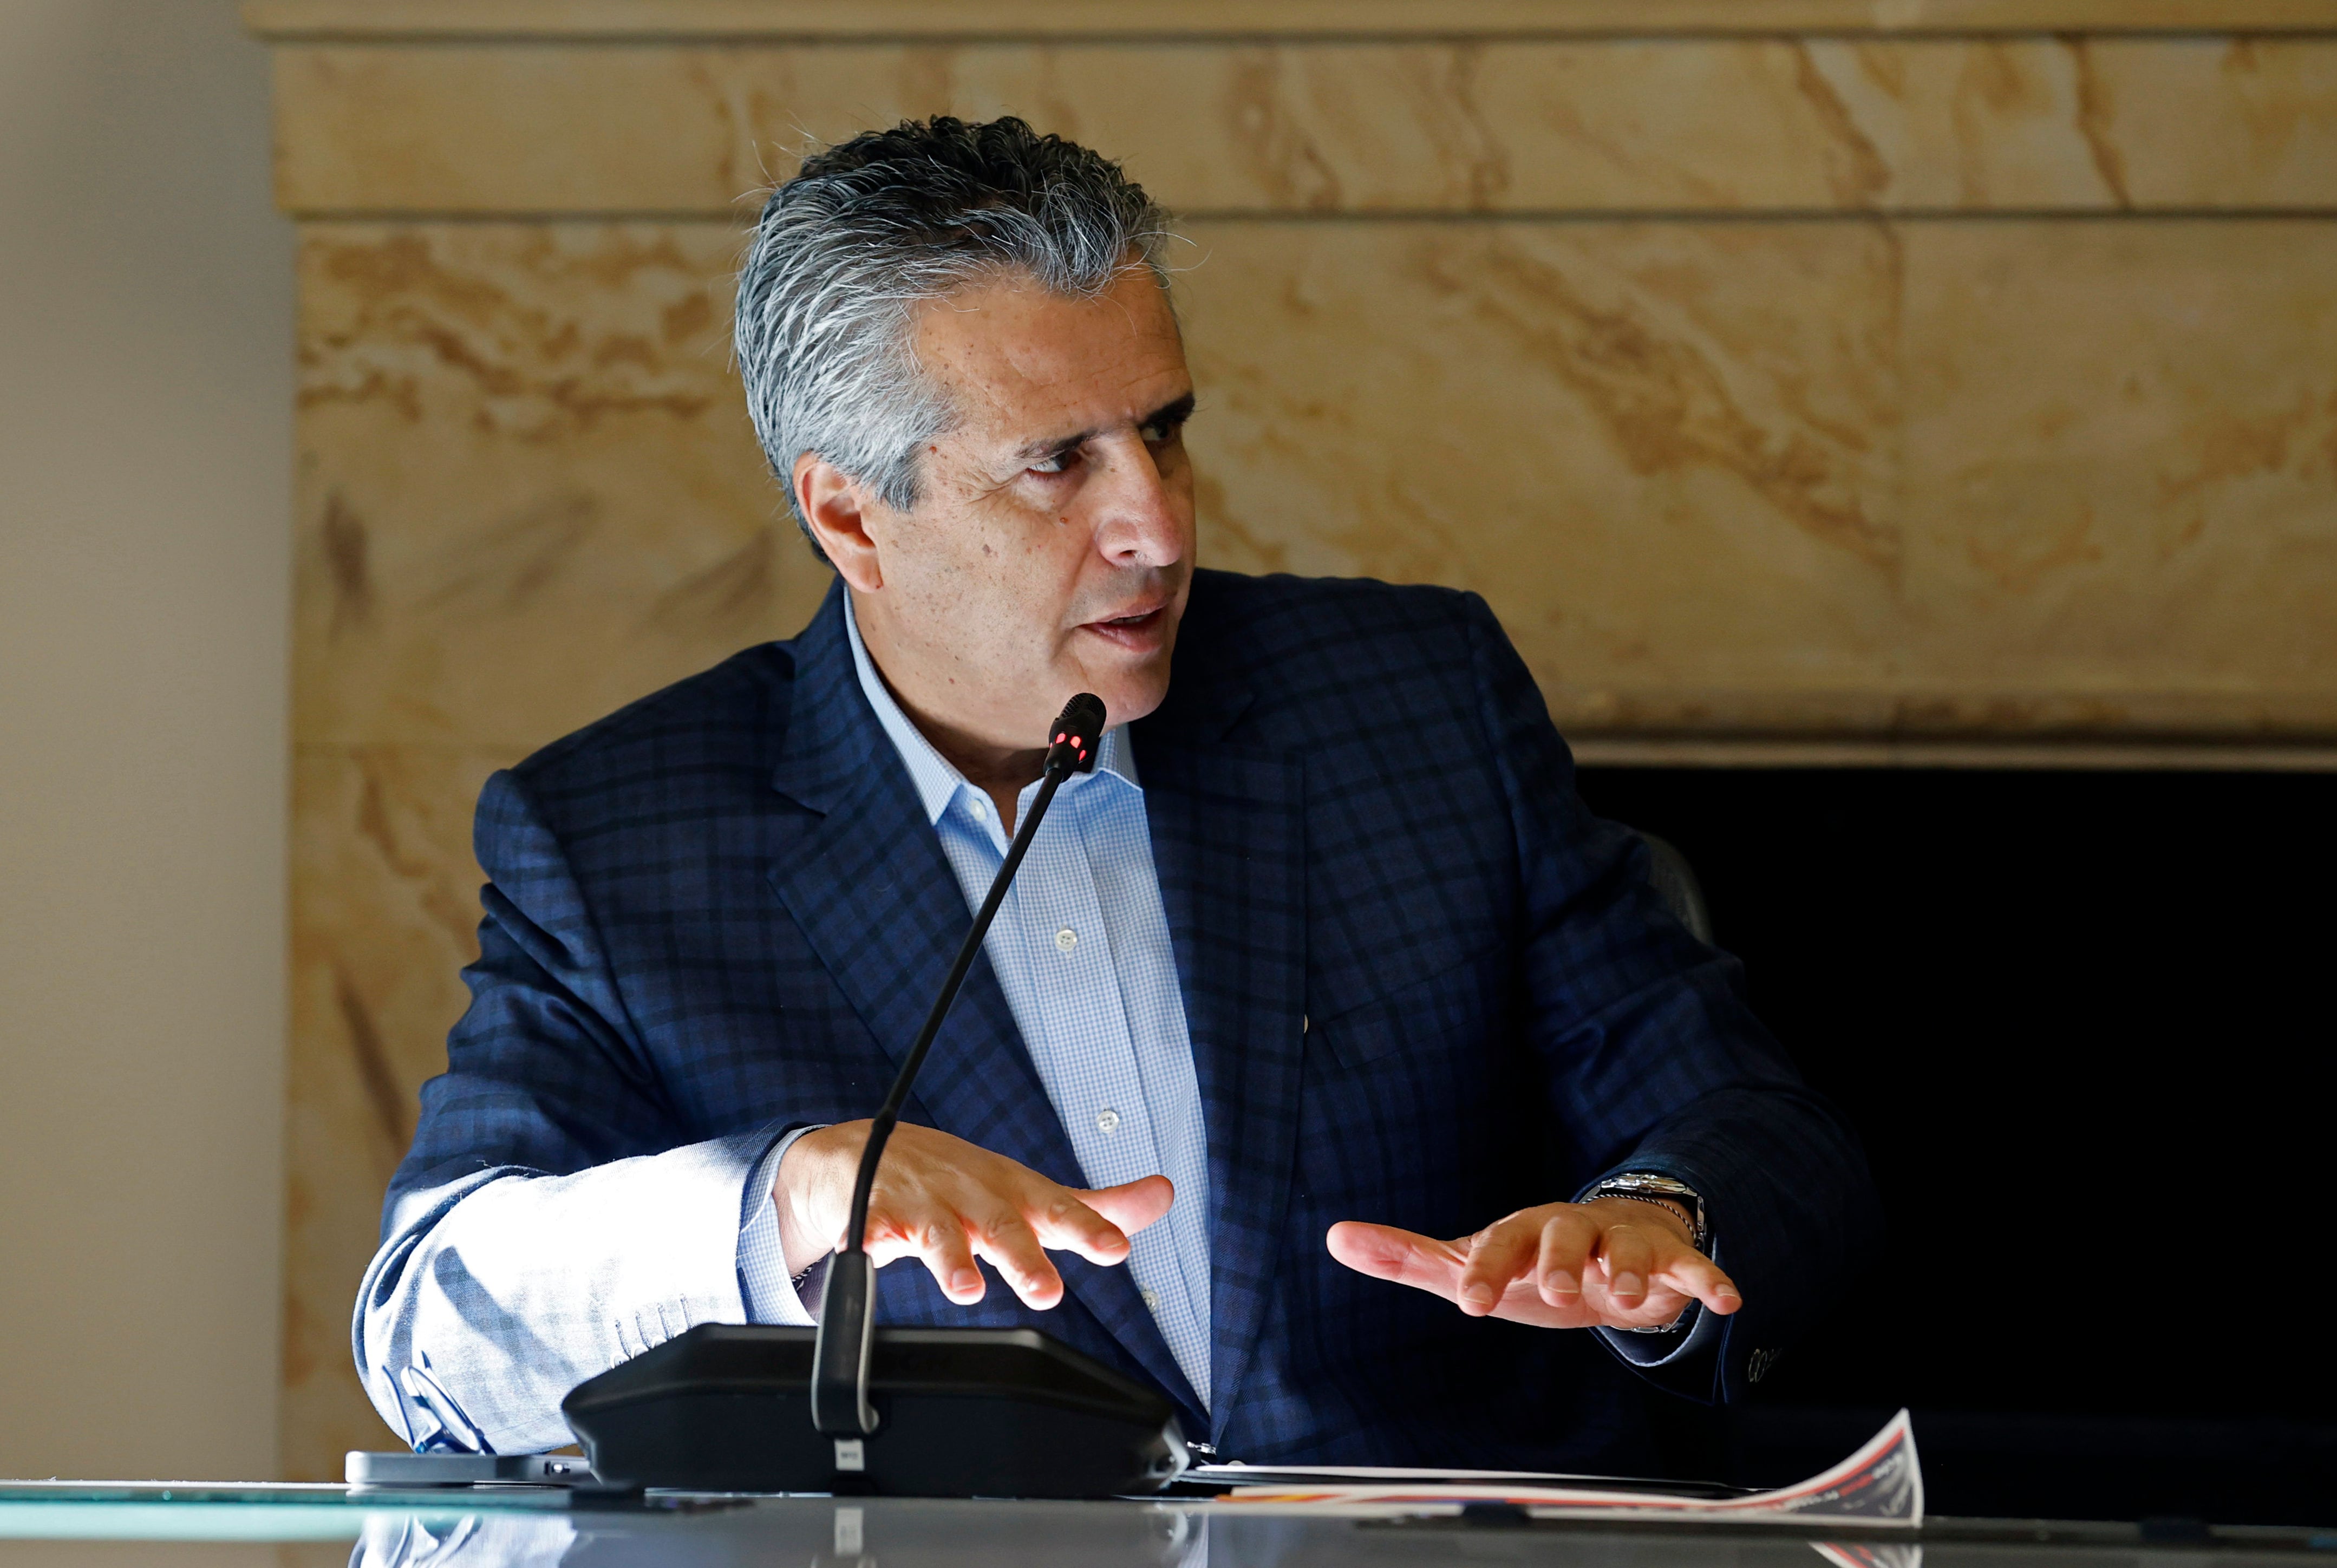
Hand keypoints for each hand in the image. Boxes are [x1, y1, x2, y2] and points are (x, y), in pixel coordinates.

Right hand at [775, 1120, 1172, 1309]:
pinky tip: (870, 1254)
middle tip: (1047, 1290)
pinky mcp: (873, 1214)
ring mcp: (923, 1204)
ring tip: (966, 1288)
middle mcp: (973, 1195)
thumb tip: (1161, 1196)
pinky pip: (872, 1230)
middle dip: (1024, 1257)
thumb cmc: (962, 1181)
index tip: (1116, 1248)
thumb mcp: (1029, 1191)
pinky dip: (870, 1243)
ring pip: (939, 1233)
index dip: (1089, 1228)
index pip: (1058, 1209)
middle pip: (1001, 1226)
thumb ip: (1094, 1205)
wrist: (864, 1153)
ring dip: (952, 1261)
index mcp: (1013, 1192)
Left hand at [1326, 1198, 1742, 1330]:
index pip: (1498, 1243)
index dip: (1486, 1270)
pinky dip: (1710, 1280)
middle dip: (1561, 1261)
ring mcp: (1622, 1238)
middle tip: (1555, 1292)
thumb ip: (1408, 1257)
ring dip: (1627, 1270)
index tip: (1471, 1303)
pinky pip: (1692, 1266)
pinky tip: (1730, 1301)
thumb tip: (1336, 1236)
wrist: (1607, 1252)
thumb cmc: (1529, 1264)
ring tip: (1624, 1298)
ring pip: (1627, 1246)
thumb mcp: (1470, 1265)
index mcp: (1520, 1230)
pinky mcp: (1668, 1259)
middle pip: (1564, 1233)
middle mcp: (1571, 1226)